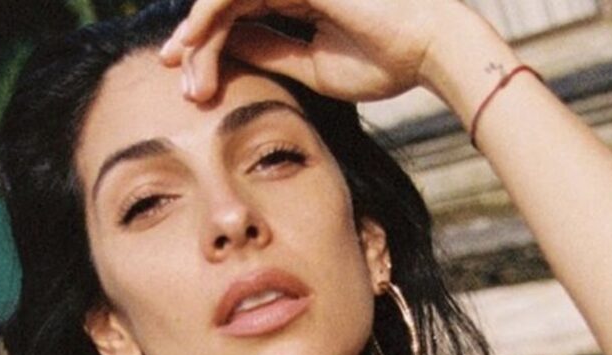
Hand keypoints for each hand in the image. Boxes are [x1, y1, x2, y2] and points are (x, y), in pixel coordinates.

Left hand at [158, 0, 466, 102]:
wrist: (431, 48)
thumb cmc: (387, 61)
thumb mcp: (313, 66)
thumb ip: (270, 52)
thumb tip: (223, 51)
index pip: (240, 17)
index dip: (211, 49)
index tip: (194, 88)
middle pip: (224, 7)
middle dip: (196, 46)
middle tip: (183, 85)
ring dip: (197, 34)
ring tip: (180, 68)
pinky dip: (208, 15)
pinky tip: (193, 43)